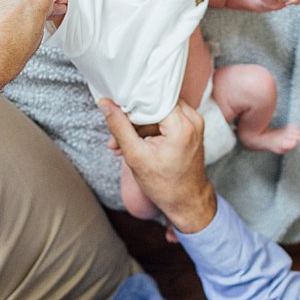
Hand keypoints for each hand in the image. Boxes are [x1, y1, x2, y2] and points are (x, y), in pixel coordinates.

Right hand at [99, 99, 216, 233]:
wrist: (187, 200)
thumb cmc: (165, 184)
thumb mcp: (135, 155)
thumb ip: (119, 127)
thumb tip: (105, 104)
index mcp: (181, 125)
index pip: (152, 99)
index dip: (130, 104)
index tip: (113, 110)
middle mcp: (192, 119)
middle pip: (155, 104)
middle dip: (132, 118)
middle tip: (115, 136)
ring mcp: (194, 123)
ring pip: (158, 112)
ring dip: (138, 126)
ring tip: (120, 145)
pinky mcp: (191, 128)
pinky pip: (166, 120)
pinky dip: (149, 130)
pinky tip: (134, 144)